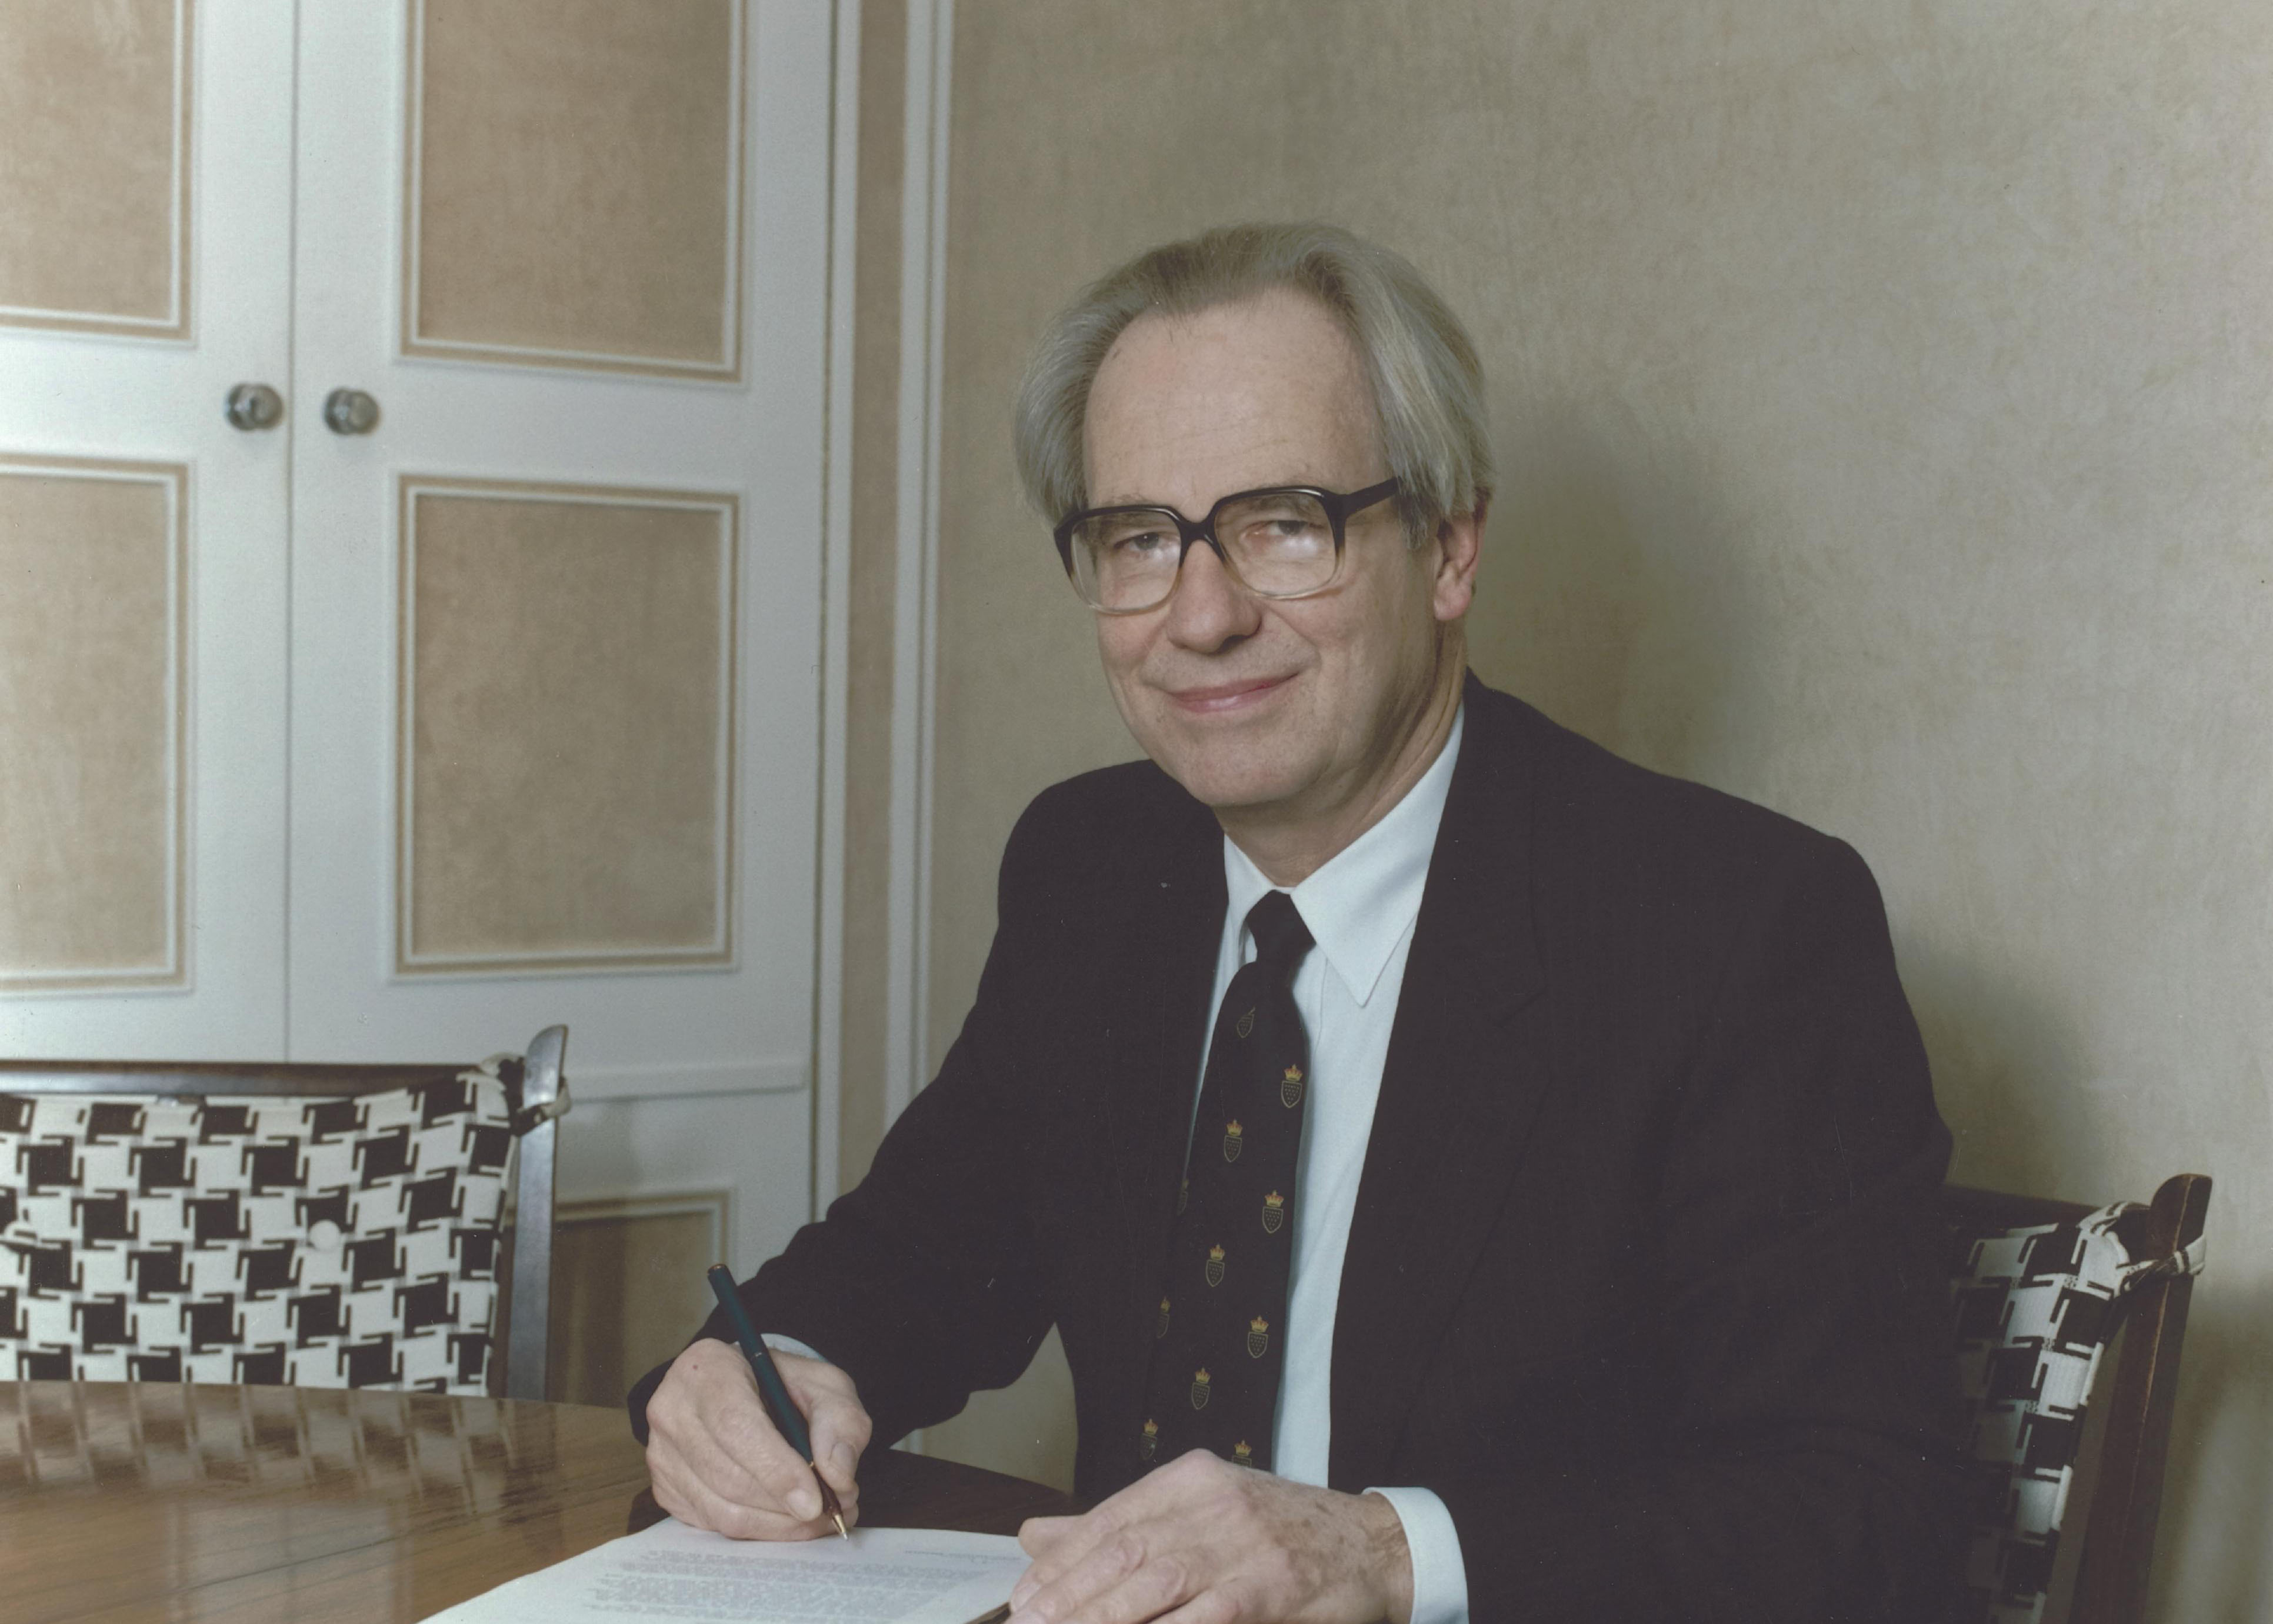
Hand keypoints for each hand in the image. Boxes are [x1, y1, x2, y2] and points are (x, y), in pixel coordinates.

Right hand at [644, 1337, 872, 1539]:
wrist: (743, 1391)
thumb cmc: (782, 1386)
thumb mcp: (824, 1385)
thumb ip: (840, 1421)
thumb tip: (837, 1474)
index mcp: (707, 1368)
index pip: (735, 1425)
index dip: (776, 1469)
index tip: (814, 1501)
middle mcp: (672, 1410)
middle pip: (727, 1474)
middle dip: (786, 1505)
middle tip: (836, 1511)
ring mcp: (662, 1453)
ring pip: (721, 1508)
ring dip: (777, 1525)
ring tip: (819, 1519)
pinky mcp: (665, 1489)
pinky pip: (712, 1524)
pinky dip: (757, 1530)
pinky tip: (787, 1519)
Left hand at [1009, 1449, 1412, 1623]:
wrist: (1371, 1546)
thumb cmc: (1277, 1531)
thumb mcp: (1200, 1509)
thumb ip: (1120, 1523)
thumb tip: (1033, 1536)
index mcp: (1191, 1477)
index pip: (1109, 1517)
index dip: (1061, 1561)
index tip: (1023, 1596)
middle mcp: (1214, 1502)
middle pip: (1125, 1549)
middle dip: (1069, 1593)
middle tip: (1028, 1622)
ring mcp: (1244, 1545)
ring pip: (1156, 1581)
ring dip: (1102, 1615)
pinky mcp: (1269, 1589)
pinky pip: (1204, 1616)